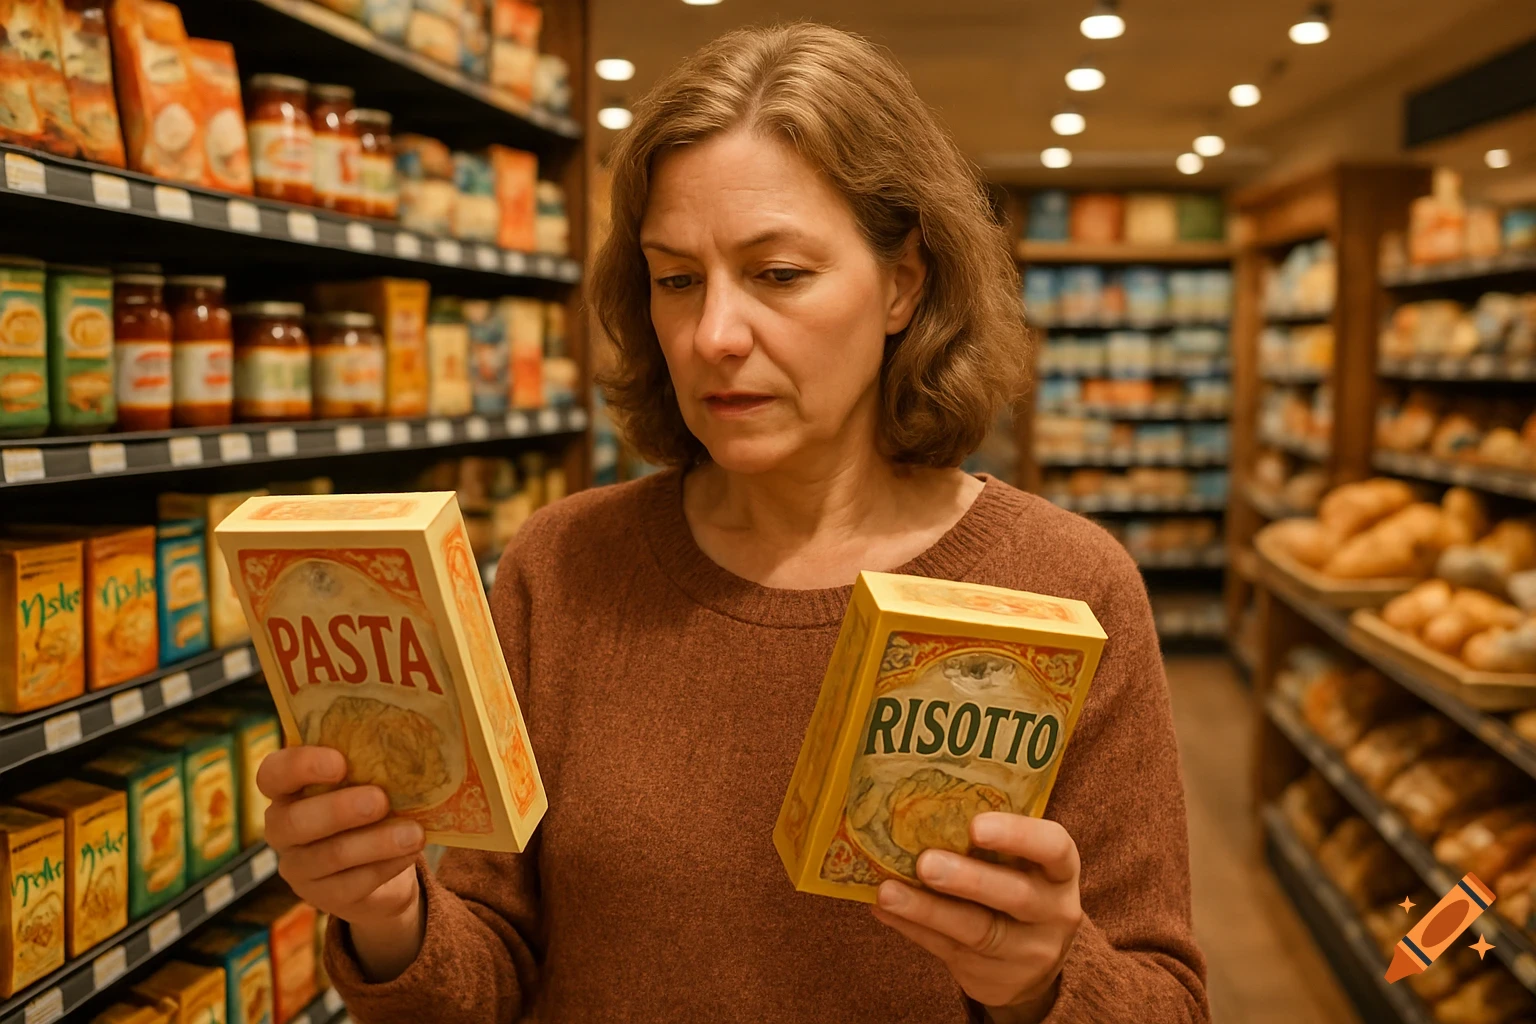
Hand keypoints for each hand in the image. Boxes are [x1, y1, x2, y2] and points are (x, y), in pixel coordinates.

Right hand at [259, 746, 426, 980]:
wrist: (384, 862)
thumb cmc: (371, 804)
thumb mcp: (367, 780)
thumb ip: (369, 765)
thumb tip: (404, 747)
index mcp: (287, 790)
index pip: (273, 773)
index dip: (300, 766)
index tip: (340, 763)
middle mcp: (283, 828)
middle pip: (295, 821)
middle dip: (340, 810)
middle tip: (380, 800)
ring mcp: (300, 867)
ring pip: (332, 856)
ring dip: (377, 842)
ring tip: (414, 834)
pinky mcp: (325, 897)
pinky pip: (354, 883)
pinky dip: (387, 866)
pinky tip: (410, 853)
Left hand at [870, 812, 1081, 1021]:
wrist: (1035, 963)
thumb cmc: (1018, 885)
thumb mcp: (1023, 864)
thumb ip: (990, 842)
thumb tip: (918, 807)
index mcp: (1061, 870)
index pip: (1053, 848)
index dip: (1018, 836)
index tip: (975, 826)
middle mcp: (1053, 911)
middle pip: (1015, 895)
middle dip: (968, 879)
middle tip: (925, 863)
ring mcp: (1026, 951)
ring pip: (976, 930)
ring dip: (927, 910)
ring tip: (887, 893)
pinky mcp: (994, 977)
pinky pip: (948, 951)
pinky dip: (913, 929)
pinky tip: (885, 911)